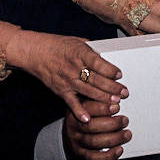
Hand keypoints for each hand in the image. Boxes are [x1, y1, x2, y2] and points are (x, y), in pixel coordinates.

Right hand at [12, 32, 127, 122]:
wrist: (36, 52)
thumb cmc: (58, 46)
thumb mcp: (78, 41)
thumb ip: (93, 51)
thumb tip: (108, 58)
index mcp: (80, 52)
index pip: (98, 63)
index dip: (111, 70)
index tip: (119, 75)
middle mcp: (74, 67)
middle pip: (96, 80)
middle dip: (112, 87)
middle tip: (124, 93)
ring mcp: (67, 80)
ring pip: (88, 91)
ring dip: (103, 98)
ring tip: (115, 103)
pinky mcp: (61, 90)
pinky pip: (72, 102)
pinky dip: (79, 111)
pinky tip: (88, 119)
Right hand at [64, 98, 128, 159]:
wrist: (72, 134)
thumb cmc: (85, 115)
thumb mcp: (87, 102)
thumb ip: (100, 96)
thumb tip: (117, 90)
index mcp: (75, 110)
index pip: (87, 108)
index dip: (103, 107)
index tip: (117, 106)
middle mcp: (73, 126)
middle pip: (91, 126)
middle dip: (112, 123)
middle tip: (124, 120)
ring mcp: (76, 141)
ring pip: (94, 142)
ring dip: (114, 138)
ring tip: (126, 134)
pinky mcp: (81, 154)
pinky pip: (94, 157)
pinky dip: (109, 155)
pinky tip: (119, 149)